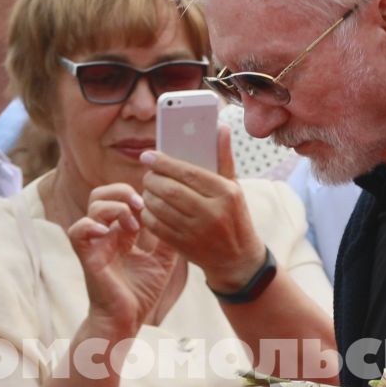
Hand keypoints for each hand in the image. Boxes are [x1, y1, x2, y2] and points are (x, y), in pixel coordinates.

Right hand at [67, 183, 180, 334]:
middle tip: (142, 205)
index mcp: (122, 234)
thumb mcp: (163, 261)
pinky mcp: (87, 256)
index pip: (122, 199)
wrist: (126, 320)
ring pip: (93, 206)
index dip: (137, 194)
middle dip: (122, 191)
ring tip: (133, 224)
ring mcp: (96, 244)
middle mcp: (107, 234)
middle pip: (103, 194)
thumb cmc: (141, 294)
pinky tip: (108, 232)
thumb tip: (182, 216)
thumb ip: (168, 238)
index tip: (156, 203)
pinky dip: (89, 225)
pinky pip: (76, 231)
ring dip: (115, 207)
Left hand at [139, 132, 265, 293]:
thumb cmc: (234, 216)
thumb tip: (220, 127)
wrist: (237, 259)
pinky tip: (150, 207)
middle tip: (148, 173)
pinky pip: (156, 226)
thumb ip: (224, 157)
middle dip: (152, 178)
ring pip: (160, 207)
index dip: (164, 162)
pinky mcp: (185, 246)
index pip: (188, 172)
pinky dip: (148, 214)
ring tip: (149, 189)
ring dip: (148, 195)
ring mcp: (197, 232)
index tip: (148, 155)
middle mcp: (212, 213)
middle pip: (170, 190)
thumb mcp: (234, 187)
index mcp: (226, 193)